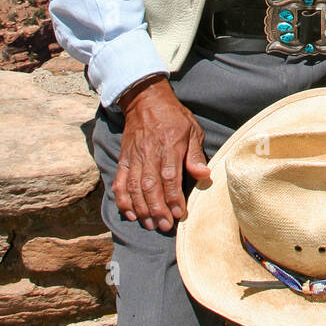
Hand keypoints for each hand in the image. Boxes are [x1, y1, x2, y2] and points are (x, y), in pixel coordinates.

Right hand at [113, 79, 210, 231]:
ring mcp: (134, 156)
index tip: (179, 213)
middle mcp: (149, 152)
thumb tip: (204, 175)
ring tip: (150, 224)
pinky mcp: (123, 159)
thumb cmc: (174, 117)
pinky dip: (123, 199)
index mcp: (169, 145)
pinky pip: (120, 182)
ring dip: (142, 209)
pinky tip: (131, 213)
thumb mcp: (192, 130)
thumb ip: (195, 155)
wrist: (146, 100)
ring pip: (134, 187)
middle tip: (165, 226)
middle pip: (150, 186)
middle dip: (157, 209)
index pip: (170, 176)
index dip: (173, 198)